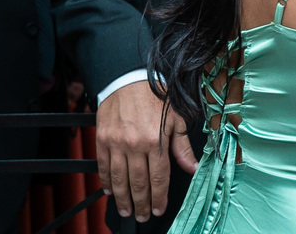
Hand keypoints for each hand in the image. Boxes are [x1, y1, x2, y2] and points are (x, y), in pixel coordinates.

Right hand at [96, 80, 195, 221]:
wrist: (129, 78)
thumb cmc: (157, 96)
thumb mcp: (177, 118)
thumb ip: (182, 146)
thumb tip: (193, 167)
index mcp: (156, 141)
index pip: (158, 178)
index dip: (159, 197)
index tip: (158, 209)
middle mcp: (134, 145)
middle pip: (138, 183)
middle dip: (141, 204)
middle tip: (142, 216)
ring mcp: (116, 144)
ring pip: (119, 179)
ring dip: (123, 198)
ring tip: (127, 210)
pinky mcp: (102, 140)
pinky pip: (102, 167)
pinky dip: (105, 182)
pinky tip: (110, 191)